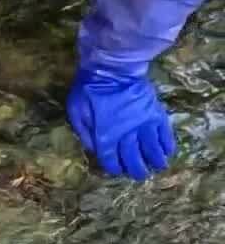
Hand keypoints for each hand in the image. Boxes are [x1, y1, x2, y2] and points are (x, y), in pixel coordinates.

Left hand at [67, 66, 176, 180]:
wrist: (113, 69)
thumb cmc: (89, 90)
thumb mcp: (75, 112)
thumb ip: (84, 133)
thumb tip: (94, 149)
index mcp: (106, 136)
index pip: (111, 160)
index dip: (115, 167)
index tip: (117, 169)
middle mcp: (127, 135)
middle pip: (134, 159)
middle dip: (137, 170)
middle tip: (140, 175)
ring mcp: (144, 125)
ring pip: (153, 150)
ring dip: (156, 161)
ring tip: (157, 166)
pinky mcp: (156, 114)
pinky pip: (165, 134)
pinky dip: (167, 145)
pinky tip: (168, 151)